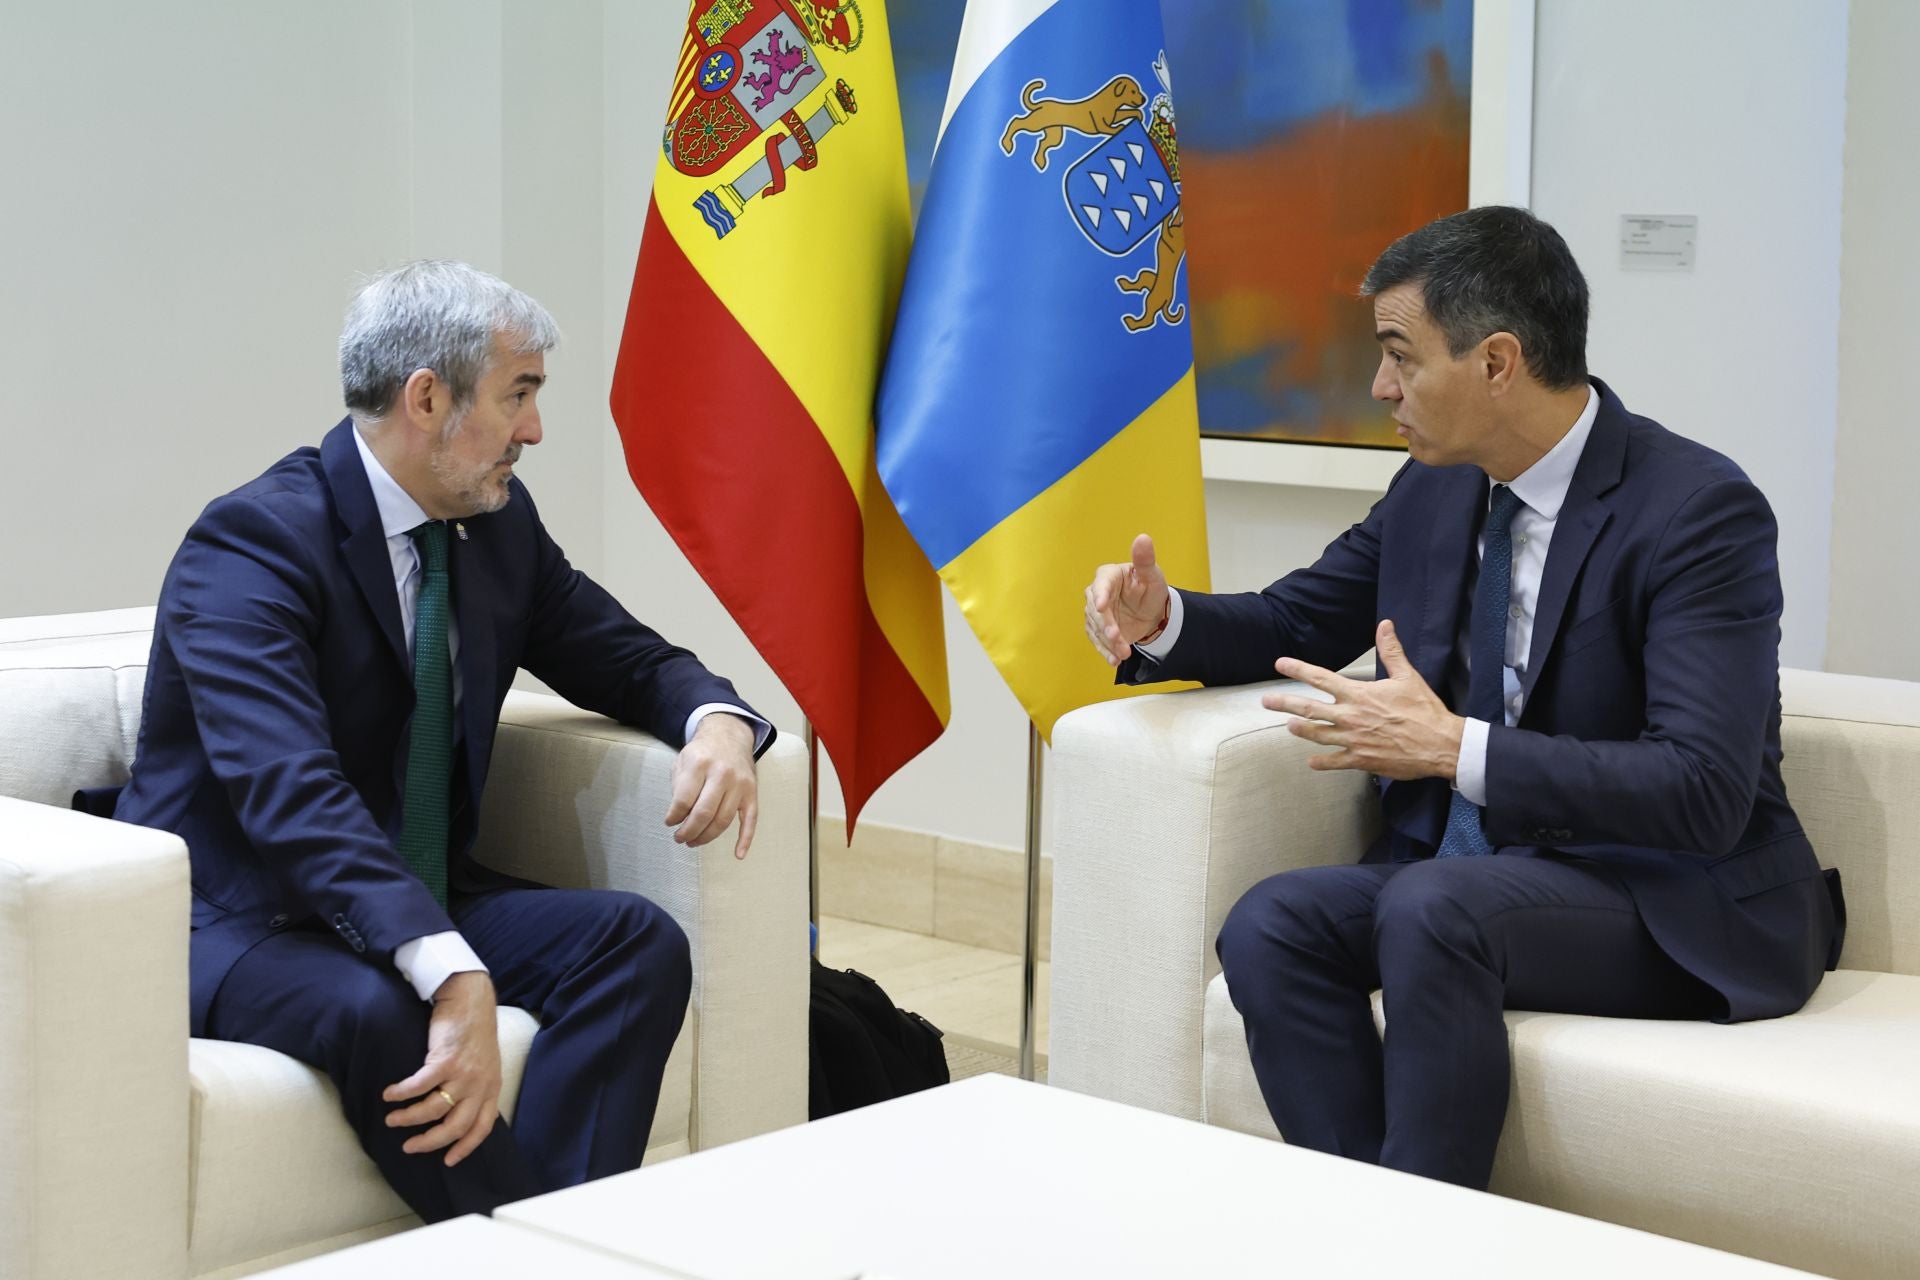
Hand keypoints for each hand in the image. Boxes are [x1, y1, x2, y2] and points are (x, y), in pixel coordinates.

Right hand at [383, 971, 502, 1167]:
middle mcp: (480, 1085)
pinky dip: (401, 1093)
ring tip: (392, 1119)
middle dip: (430, 1142)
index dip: (464, 1147)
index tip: (448, 1161)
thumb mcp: (485, 1064)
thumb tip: (458, 1112)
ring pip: (432, 1109)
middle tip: (409, 1147)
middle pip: (455, 1126)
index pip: (482, 1128)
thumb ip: (476, 1087)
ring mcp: (463, 1074)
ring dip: (408, 1118)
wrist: (470, 999)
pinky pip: (418, 1086)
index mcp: (491, 1088)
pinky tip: (389, 1094)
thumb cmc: (473, 1031)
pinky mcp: (445, 1060)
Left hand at [667, 713, 758, 857]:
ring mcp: (740, 784)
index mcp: (700, 763)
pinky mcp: (752, 792)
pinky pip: (750, 820)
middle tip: (680, 838)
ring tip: (693, 841)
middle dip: (688, 831)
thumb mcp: (682, 761)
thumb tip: (678, 818)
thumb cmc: (702, 753)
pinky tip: (738, 854)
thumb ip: (679, 787)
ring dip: (706, 837)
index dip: (673, 817)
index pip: (683, 800)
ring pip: (723, 820)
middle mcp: (722, 773)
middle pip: (704, 813)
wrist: (729, 736)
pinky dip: (745, 839)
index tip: (669, 823)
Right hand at [1085, 533, 1170, 666]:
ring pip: (1096, 629)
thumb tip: (1143, 538)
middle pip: (1096, 611)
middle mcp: (1097, 593)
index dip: (1100, 596)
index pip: (1101, 584)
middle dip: (1106, 626)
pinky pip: (1098, 641)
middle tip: (1118, 638)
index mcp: (1108, 575)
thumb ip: (1145, 559)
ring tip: (1123, 653)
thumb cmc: (1150, 588)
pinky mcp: (1097, 629)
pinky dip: (1106, 651)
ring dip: (1108, 642)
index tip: (1100, 607)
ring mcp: (1094, 613)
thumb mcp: (1152, 575)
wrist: (1150, 612)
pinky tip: (1115, 660)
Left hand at [1261, 620, 1465, 780]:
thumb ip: (1391, 651)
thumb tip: (1385, 625)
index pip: (1320, 678)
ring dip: (1301, 730)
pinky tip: (1311, 761)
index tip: (1279, 664)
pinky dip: (1321, 762)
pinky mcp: (1361, 760)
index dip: (1298, 670)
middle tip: (1266, 701)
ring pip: (1317, 735)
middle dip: (1285, 703)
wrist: (1439, 744)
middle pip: (1309, 708)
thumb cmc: (1424, 710)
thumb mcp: (1407, 676)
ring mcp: (1353, 740)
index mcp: (1358, 694)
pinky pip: (1334, 762)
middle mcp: (1350, 717)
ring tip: (1288, 726)